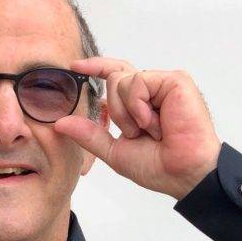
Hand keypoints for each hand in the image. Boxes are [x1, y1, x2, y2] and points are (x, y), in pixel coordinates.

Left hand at [54, 57, 222, 200]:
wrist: (181, 173)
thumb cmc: (156, 166)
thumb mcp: (113, 150)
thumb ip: (88, 134)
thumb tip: (59, 123)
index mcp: (139, 102)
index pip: (114, 74)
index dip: (96, 67)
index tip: (74, 67)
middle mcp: (151, 89)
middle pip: (113, 79)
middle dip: (117, 112)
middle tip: (138, 134)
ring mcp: (163, 83)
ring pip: (121, 80)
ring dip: (128, 113)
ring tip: (150, 130)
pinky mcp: (175, 80)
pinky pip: (137, 82)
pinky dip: (138, 107)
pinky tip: (155, 123)